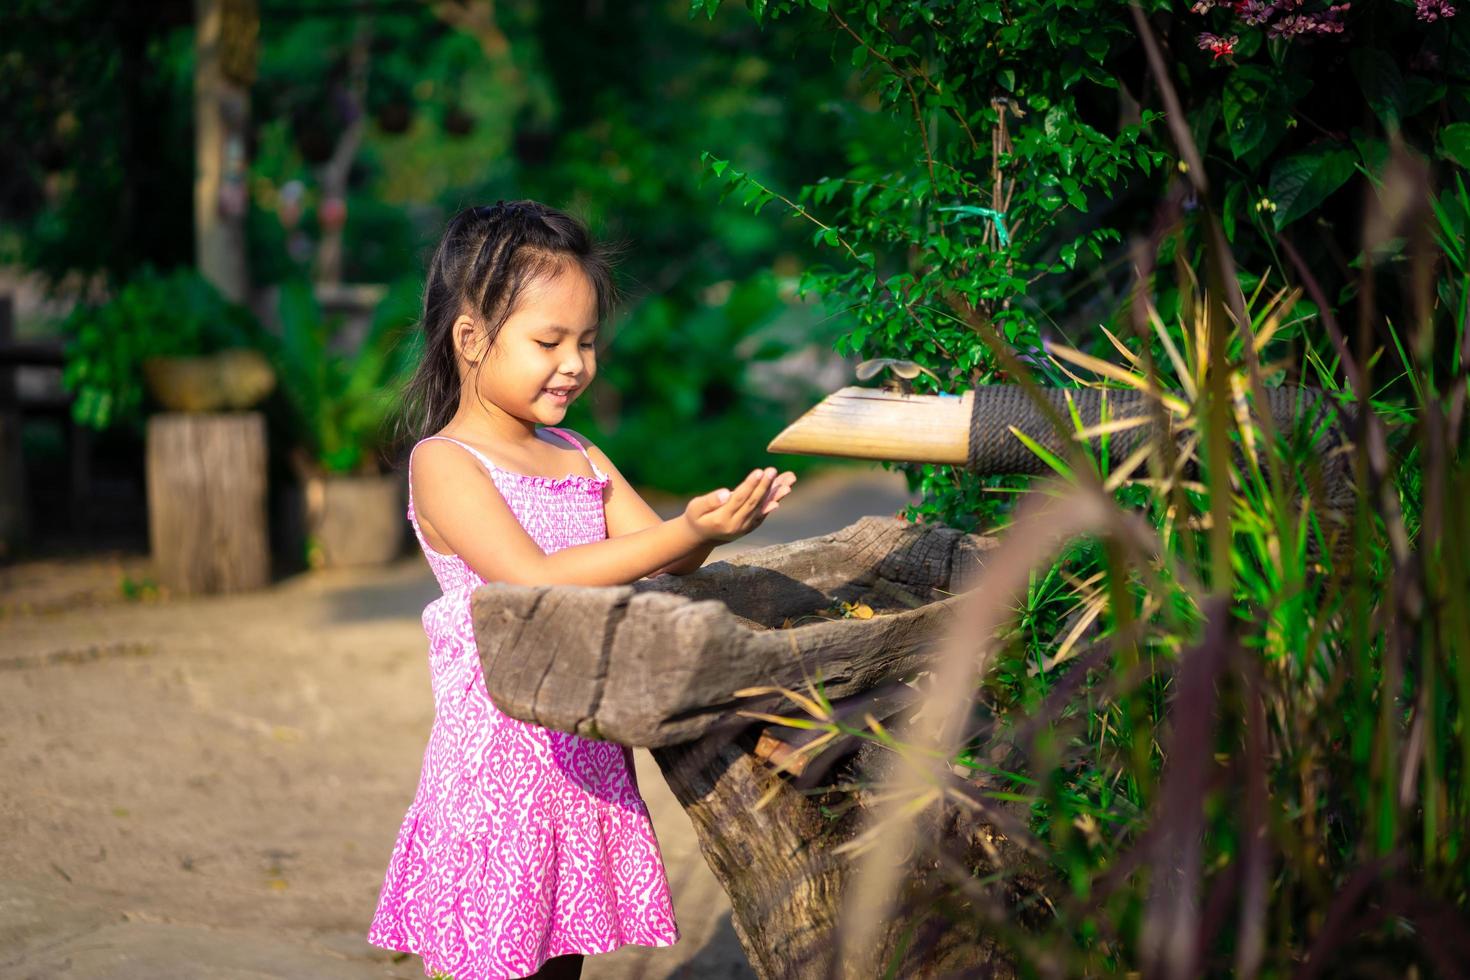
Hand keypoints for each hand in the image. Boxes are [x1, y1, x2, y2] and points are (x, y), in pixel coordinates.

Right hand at [682, 466, 796, 542]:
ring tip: (789, 479)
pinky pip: (764, 512)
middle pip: (754, 503)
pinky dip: (775, 500)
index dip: (750, 485)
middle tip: (773, 471)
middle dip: (765, 486)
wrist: (702, 537)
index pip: (739, 499)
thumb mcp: (695, 508)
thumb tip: (726, 493)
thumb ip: (709, 501)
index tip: (759, 472)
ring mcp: (746, 528)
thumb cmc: (697, 517)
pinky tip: (784, 490)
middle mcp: (737, 526)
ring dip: (776, 493)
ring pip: (763, 507)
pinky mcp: (751, 526)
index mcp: (722, 520)